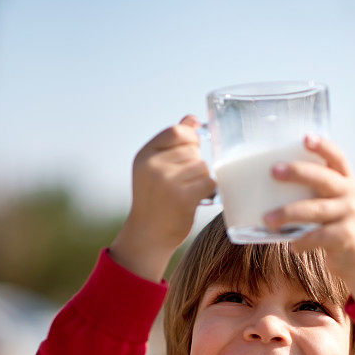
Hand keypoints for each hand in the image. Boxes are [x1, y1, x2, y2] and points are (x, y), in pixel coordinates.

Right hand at [110, 115, 215, 280]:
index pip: (176, 132)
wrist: (148, 235)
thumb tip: (192, 118)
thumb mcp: (154, 168)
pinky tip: (200, 199)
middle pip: (192, 150)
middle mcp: (154, 166)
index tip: (192, 149)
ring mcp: (168, 182)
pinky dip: (209, 190)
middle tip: (187, 180)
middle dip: (196, 163)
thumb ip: (172, 143)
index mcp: (145, 155)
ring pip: (203, 166)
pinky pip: (209, 182)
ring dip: (203, 178)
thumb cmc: (155, 200)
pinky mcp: (183, 198)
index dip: (190, 138)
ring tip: (191, 191)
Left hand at [263, 134, 354, 300]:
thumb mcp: (331, 204)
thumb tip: (264, 189)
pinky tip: (291, 245)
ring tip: (268, 220)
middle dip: (298, 173)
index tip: (305, 138)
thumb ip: (312, 194)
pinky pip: (319, 236)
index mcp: (345, 181)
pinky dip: (302, 241)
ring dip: (289, 213)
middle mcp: (350, 194)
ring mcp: (350, 215)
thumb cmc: (334, 227)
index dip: (322, 146)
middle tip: (274, 171)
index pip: (337, 157)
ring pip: (316, 209)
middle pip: (324, 178)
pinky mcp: (347, 236)